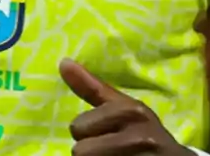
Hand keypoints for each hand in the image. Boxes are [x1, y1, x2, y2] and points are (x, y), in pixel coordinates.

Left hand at [61, 59, 190, 154]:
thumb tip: (63, 62)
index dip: (87, 133)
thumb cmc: (145, 132)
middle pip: (81, 151)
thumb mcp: (125, 108)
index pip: (78, 128)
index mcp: (131, 112)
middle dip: (91, 151)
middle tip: (111, 151)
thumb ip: (93, 89)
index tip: (107, 133)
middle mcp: (138, 137)